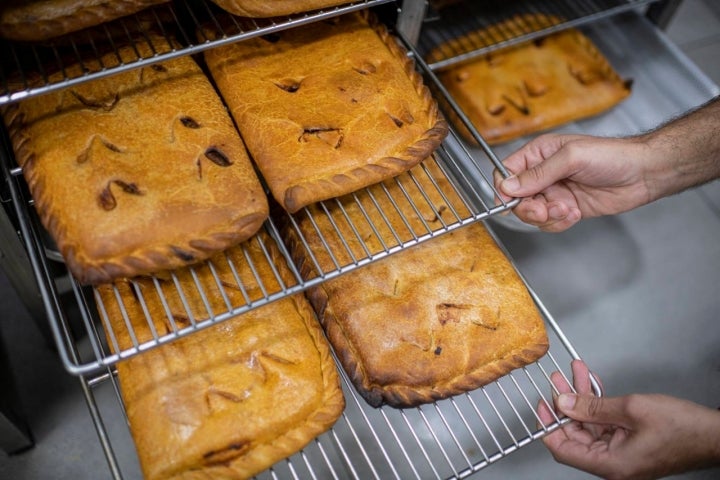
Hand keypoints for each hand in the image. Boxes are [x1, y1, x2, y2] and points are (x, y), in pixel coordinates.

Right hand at [494, 133, 653, 231]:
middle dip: (528, 208)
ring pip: (532, 213)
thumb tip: (508, 186)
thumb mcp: (571, 158)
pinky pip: (549, 223)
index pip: (507, 172)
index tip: (510, 201)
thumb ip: (538, 174)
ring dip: (547, 217)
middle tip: (544, 210)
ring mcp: (555, 193)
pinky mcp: (566, 209)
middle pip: (516, 198)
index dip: (504, 188)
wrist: (643, 174)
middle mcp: (543, 174)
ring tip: (567, 210)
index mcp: (539, 154)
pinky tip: (575, 213)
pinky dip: (559, 223)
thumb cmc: (611, 156)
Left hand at [538, 360, 719, 479]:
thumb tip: (564, 403)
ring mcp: (621, 455)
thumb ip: (593, 406)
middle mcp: (613, 465)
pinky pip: (606, 425)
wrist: (715, 434)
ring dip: (582, 398)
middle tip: (559, 380)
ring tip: (574, 374)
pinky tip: (592, 383)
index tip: (541, 403)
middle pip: (575, 434)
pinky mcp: (630, 445)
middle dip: (566, 403)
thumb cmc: (683, 428)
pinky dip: (598, 404)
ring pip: (590, 425)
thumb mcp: (631, 409)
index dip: (548, 425)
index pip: (563, 449)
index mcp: (611, 465)